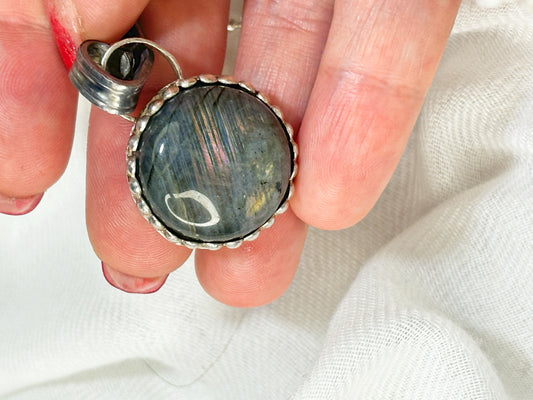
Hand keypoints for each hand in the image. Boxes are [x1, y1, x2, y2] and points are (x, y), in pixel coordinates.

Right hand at [0, 0, 459, 305]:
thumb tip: (57, 39)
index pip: (75, 18)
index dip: (34, 95)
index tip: (26, 182)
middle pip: (182, 67)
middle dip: (158, 172)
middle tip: (145, 254)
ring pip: (285, 71)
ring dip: (266, 175)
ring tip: (245, 263)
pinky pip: (394, 29)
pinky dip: (366, 109)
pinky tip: (332, 194)